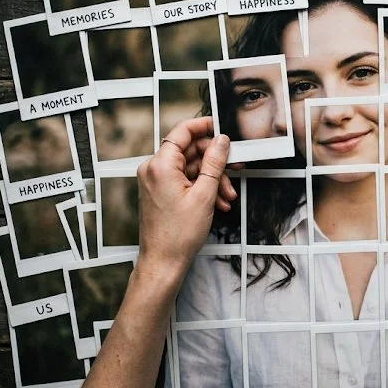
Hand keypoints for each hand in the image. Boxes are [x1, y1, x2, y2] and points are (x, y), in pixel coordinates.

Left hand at [136, 117, 236, 279]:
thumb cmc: (178, 235)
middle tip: (234, 167)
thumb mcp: (204, 195)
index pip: (182, 131)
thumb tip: (221, 142)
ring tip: (226, 196)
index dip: (203, 126)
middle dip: (214, 161)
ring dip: (211, 178)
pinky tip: (217, 201)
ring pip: (189, 167)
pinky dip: (201, 187)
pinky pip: (183, 180)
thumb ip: (215, 163)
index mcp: (160, 165)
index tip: (219, 126)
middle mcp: (153, 169)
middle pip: (189, 151)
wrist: (163, 262)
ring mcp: (155, 181)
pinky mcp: (159, 191)